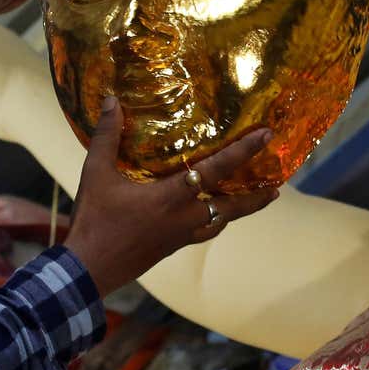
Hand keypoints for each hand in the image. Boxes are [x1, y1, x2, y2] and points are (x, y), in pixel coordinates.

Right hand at [65, 98, 278, 295]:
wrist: (88, 269)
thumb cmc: (94, 220)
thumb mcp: (96, 174)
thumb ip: (107, 136)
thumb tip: (110, 100)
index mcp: (170, 197)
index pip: (215, 170)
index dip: (243, 151)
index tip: (266, 136)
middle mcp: (184, 217)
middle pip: (232, 205)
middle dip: (257, 194)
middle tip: (280, 184)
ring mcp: (181, 235)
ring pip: (222, 221)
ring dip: (242, 208)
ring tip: (259, 198)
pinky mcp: (174, 246)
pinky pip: (206, 231)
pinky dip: (219, 220)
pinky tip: (216, 215)